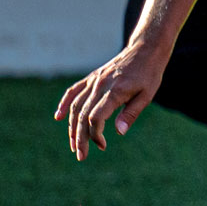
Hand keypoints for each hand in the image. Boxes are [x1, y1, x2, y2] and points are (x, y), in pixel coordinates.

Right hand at [55, 42, 165, 160]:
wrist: (145, 50)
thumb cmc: (149, 74)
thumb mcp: (147, 95)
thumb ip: (131, 114)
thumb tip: (119, 133)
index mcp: (115, 91)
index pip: (95, 117)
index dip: (94, 134)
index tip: (102, 145)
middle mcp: (100, 85)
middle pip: (82, 115)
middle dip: (80, 138)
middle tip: (81, 155)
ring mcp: (94, 80)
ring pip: (75, 106)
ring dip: (72, 127)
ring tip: (74, 144)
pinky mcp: (92, 77)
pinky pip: (73, 91)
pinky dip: (64, 104)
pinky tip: (58, 117)